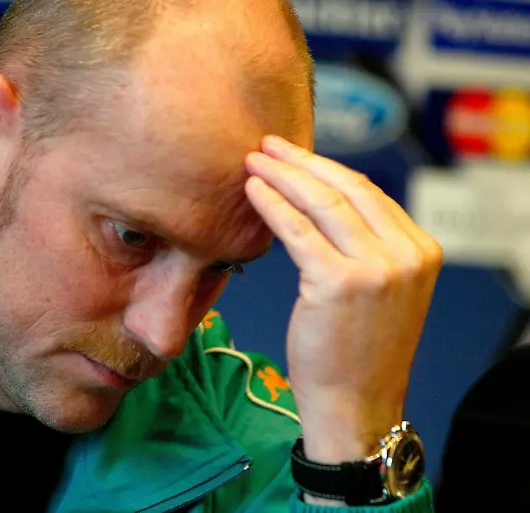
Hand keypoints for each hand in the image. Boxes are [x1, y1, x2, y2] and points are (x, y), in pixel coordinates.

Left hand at [244, 136, 442, 466]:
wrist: (355, 403)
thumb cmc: (357, 350)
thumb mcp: (381, 291)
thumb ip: (369, 247)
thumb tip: (324, 201)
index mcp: (421, 250)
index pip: (368, 193)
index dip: (325, 168)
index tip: (294, 154)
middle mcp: (405, 254)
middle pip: (346, 188)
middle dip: (301, 161)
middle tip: (268, 145)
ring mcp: (376, 268)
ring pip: (321, 203)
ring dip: (282, 176)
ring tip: (252, 162)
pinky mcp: (339, 282)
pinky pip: (297, 230)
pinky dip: (272, 205)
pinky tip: (252, 191)